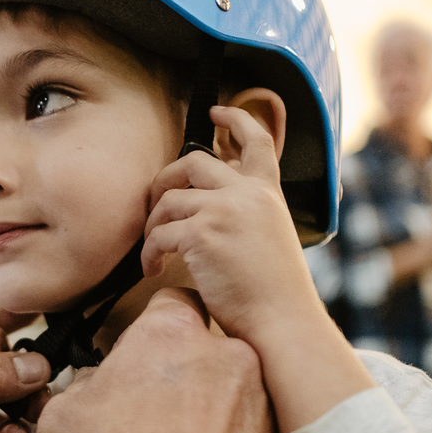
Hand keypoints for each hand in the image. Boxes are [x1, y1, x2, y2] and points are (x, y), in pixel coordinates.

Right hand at [37, 288, 279, 432]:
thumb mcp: (64, 414)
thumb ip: (84, 387)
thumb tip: (91, 388)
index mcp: (171, 334)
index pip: (173, 301)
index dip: (156, 324)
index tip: (145, 347)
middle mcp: (226, 356)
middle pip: (210, 348)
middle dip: (188, 371)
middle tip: (158, 405)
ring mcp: (260, 404)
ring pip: (236, 394)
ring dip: (213, 411)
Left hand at [143, 104, 320, 345]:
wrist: (282, 321)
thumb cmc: (274, 293)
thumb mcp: (271, 238)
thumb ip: (247, 214)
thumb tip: (207, 206)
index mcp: (267, 194)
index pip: (257, 141)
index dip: (235, 120)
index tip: (217, 111)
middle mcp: (247, 194)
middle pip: (191, 162)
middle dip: (163, 180)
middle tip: (153, 205)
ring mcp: (224, 211)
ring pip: (168, 201)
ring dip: (152, 226)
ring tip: (153, 251)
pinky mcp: (202, 235)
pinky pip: (158, 235)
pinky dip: (148, 254)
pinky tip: (152, 269)